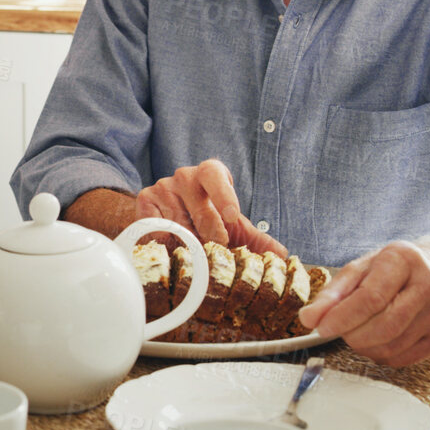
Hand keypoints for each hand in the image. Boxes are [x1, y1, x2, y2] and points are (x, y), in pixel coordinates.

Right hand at [135, 160, 285, 255]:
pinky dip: (165, 240)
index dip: (224, 195)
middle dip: (209, 231)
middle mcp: (186, 175)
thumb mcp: (233, 227)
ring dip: (187, 241)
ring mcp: (163, 186)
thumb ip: (256, 240)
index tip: (233, 217)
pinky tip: (171, 247)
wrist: (171, 214)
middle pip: (198, 205)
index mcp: (211, 173)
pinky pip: (156, 225)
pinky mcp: (145, 200)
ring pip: (177, 220)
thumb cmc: (208, 218)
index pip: (215, 175)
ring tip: (193, 251)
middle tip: (214, 247)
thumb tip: (283, 256)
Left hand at [297, 241, 429, 366]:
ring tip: (358, 331)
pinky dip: (381, 354)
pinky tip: (378, 339)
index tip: (322, 328)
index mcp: (404, 259)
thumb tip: (309, 319)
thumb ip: (331, 294)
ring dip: (365, 346)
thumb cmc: (390, 271)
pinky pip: (403, 358)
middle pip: (385, 326)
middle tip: (340, 330)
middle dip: (353, 335)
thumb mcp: (358, 271)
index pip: (371, 297)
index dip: (343, 318)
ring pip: (392, 346)